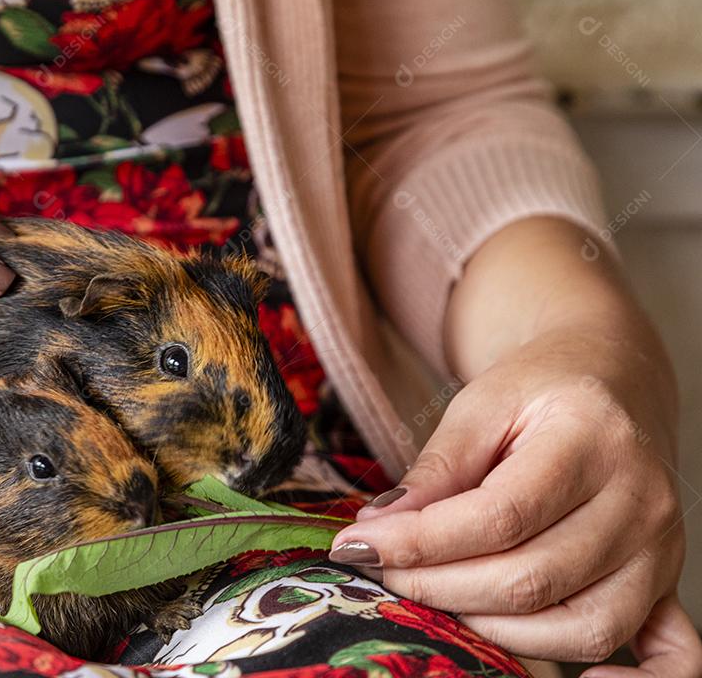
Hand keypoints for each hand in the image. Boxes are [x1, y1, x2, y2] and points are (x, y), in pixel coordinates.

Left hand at [328, 327, 695, 668]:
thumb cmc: (538, 392)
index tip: (358, 546)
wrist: (609, 379)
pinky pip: (671, 656)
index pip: (500, 517)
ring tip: (439, 598)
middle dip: (439, 586)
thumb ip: (436, 468)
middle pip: (533, 579)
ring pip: (581, 626)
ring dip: (496, 630)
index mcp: (591, 440)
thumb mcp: (480, 404)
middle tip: (383, 572)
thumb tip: (380, 529)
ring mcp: (661, 549)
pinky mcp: (668, 581)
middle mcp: (639, 501)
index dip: (420, 542)